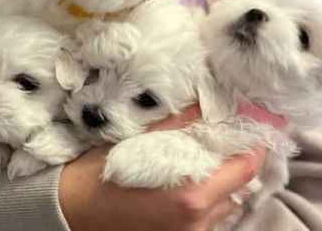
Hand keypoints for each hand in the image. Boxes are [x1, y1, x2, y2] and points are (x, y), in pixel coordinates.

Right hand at [59, 105, 265, 230]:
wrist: (68, 210)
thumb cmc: (97, 174)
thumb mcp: (137, 142)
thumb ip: (178, 124)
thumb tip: (207, 102)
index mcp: (190, 196)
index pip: (245, 168)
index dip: (253, 141)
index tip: (251, 120)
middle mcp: (196, 222)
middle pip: (239, 186)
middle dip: (236, 157)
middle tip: (225, 131)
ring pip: (225, 203)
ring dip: (222, 177)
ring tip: (205, 152)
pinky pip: (208, 216)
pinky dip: (207, 194)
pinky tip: (188, 176)